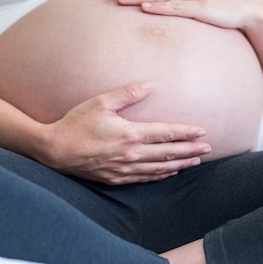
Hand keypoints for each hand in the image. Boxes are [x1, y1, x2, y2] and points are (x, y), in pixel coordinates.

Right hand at [39, 81, 210, 184]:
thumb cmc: (75, 123)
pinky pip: (145, 178)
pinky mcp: (116, 178)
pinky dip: (161, 175)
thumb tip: (151, 85)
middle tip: (208, 148)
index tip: (202, 132)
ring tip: (195, 161)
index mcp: (130, 134)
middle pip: (168, 153)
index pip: (166, 134)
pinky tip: (169, 172)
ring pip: (159, 168)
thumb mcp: (100, 102)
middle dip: (190, 150)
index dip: (186, 133)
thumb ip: (128, 94)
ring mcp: (124, 169)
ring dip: (179, 164)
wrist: (54, 150)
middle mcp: (131, 154)